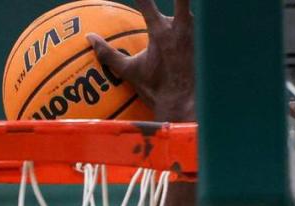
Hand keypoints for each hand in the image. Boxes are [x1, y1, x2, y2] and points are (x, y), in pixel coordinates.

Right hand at [89, 0, 194, 123]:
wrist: (184, 105)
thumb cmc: (156, 89)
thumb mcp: (131, 72)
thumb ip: (109, 54)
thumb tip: (90, 38)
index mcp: (160, 32)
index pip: (145, 1)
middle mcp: (179, 28)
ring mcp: (195, 34)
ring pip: (187, 14)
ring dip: (181, 15)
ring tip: (175, 42)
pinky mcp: (205, 43)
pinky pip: (201, 27)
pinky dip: (197, 27)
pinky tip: (199, 29)